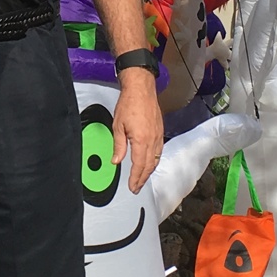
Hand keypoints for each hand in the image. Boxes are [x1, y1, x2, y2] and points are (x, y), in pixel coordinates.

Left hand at [112, 69, 162, 192]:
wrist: (141, 89)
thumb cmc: (129, 103)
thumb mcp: (118, 126)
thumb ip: (118, 146)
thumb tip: (116, 161)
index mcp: (141, 140)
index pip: (139, 165)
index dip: (135, 178)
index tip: (132, 187)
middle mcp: (152, 140)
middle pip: (149, 166)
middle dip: (142, 179)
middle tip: (136, 187)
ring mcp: (158, 136)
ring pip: (156, 159)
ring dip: (149, 171)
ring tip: (142, 179)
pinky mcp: (160, 131)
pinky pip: (159, 151)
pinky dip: (155, 161)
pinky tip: (150, 163)